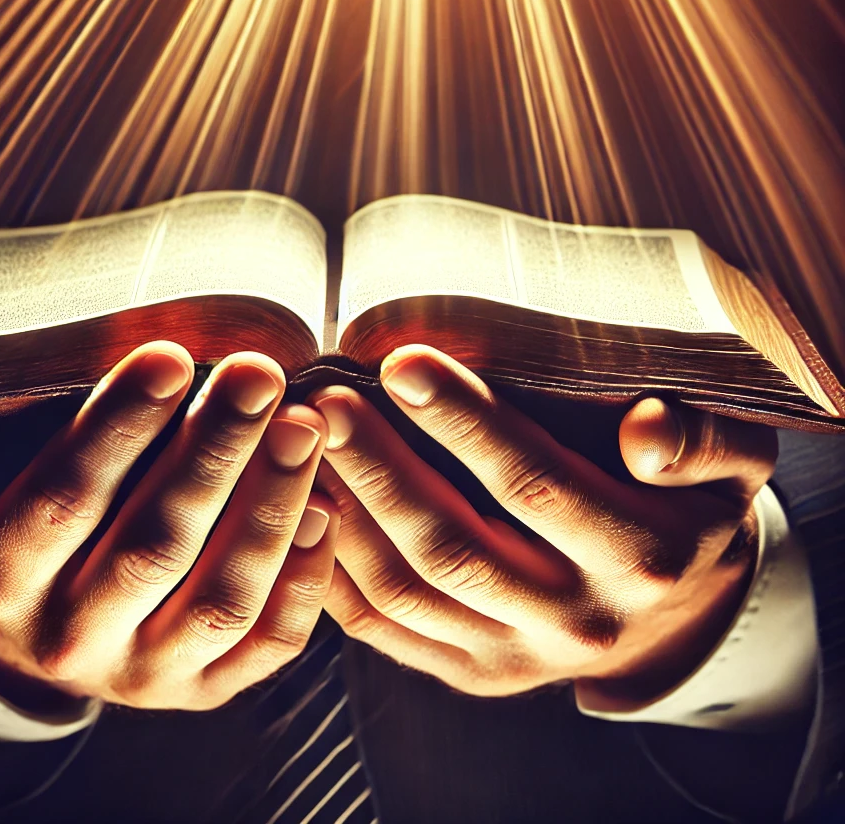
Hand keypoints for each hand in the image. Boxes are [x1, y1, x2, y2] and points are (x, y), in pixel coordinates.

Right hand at [0, 343, 337, 710]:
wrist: (25, 614)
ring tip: (304, 424)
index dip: (120, 426)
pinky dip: (303, 581)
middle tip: (259, 374)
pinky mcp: (202, 686)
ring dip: (271, 507)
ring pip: (220, 599)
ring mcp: (143, 672)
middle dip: (214, 453)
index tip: (173, 354)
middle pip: (153, 546)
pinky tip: (324, 505)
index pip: (65, 497)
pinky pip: (265, 645)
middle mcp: (68, 639)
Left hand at [309, 345, 776, 709]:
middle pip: (454, 544)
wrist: (676, 603)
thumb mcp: (730, 459)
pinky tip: (307, 506)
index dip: (464, 420)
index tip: (400, 361)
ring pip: (408, 591)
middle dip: (381, 466)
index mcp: (638, 557)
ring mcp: (517, 658)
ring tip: (303, 445)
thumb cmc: (688, 502)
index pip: (533, 484)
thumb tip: (645, 434)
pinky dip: (336, 571)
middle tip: (328, 401)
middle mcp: (576, 621)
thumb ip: (702, 437)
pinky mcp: (473, 672)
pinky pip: (386, 631)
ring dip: (347, 513)